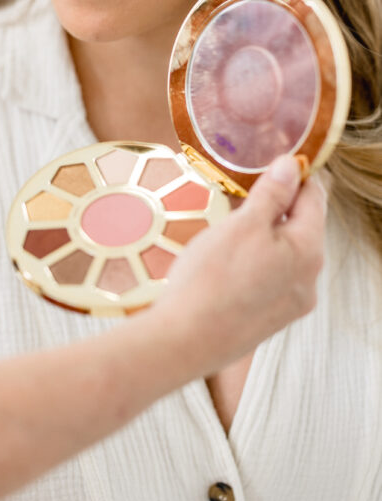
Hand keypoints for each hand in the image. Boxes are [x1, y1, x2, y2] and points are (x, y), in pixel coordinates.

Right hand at [155, 155, 325, 374]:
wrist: (185, 340)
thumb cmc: (211, 279)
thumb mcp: (242, 224)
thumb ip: (271, 194)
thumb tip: (290, 166)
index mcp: (308, 250)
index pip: (315, 198)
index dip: (296, 175)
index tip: (274, 160)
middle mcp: (308, 279)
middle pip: (302, 226)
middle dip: (277, 206)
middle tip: (244, 191)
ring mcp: (290, 303)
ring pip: (285, 254)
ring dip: (265, 235)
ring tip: (231, 228)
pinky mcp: (270, 319)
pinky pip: (272, 278)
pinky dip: (257, 261)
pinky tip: (228, 262)